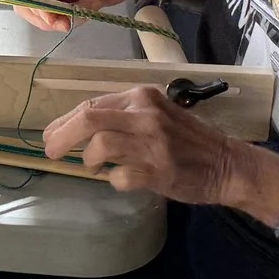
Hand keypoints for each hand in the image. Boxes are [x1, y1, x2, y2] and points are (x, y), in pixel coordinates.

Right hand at [14, 0, 163, 29]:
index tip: (51, 14)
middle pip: (26, 1)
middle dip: (42, 16)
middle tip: (64, 24)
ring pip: (36, 14)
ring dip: (53, 23)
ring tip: (75, 21)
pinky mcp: (57, 5)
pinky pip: (53, 20)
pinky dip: (65, 23)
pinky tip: (83, 14)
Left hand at [43, 88, 265, 202]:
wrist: (227, 164)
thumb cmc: (188, 140)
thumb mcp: (155, 115)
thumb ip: (122, 117)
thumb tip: (77, 127)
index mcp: (142, 97)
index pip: (91, 104)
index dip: (65, 122)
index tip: (50, 135)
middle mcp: (145, 114)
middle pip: (88, 118)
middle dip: (62, 136)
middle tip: (50, 151)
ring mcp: (152, 142)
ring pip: (100, 144)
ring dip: (90, 159)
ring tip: (93, 166)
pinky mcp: (158, 170)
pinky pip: (119, 176)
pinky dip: (114, 181)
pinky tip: (122, 180)